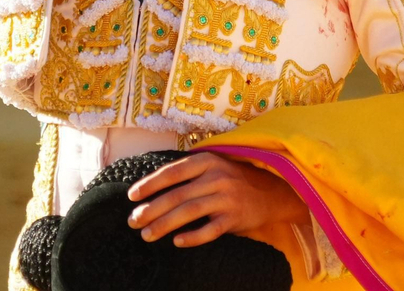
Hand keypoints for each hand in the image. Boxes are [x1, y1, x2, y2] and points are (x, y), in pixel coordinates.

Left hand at [125, 152, 307, 247]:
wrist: (272, 192)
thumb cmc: (233, 180)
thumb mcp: (214, 166)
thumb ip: (189, 173)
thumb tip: (152, 186)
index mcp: (208, 160)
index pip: (172, 172)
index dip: (150, 184)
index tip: (131, 196)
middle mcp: (217, 176)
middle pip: (177, 194)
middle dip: (151, 209)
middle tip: (133, 221)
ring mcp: (227, 197)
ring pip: (189, 212)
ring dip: (164, 224)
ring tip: (147, 234)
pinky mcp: (235, 218)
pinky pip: (210, 229)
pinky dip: (193, 236)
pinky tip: (177, 242)